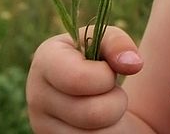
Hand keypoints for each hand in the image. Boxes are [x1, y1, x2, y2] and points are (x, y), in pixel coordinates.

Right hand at [26, 28, 143, 131]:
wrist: (90, 94)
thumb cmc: (97, 62)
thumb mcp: (105, 44)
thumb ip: (118, 43)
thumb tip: (133, 63)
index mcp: (46, 60)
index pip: (78, 79)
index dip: (105, 77)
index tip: (108, 71)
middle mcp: (37, 96)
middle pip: (93, 113)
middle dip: (116, 101)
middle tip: (111, 90)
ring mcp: (42, 126)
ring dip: (113, 120)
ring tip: (104, 105)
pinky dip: (107, 133)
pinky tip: (98, 123)